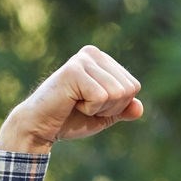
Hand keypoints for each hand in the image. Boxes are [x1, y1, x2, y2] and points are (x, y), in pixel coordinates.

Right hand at [0, 45, 143, 153]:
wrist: (41, 126)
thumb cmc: (72, 118)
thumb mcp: (107, 114)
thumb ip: (125, 109)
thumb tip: (139, 107)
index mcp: (103, 60)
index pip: (134, 86)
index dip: (119, 105)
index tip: (95, 104)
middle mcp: (93, 53)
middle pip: (128, 89)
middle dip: (111, 107)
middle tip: (85, 105)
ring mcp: (82, 60)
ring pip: (117, 93)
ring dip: (100, 108)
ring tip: (78, 103)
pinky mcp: (73, 71)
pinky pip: (102, 97)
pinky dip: (90, 108)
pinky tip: (72, 102)